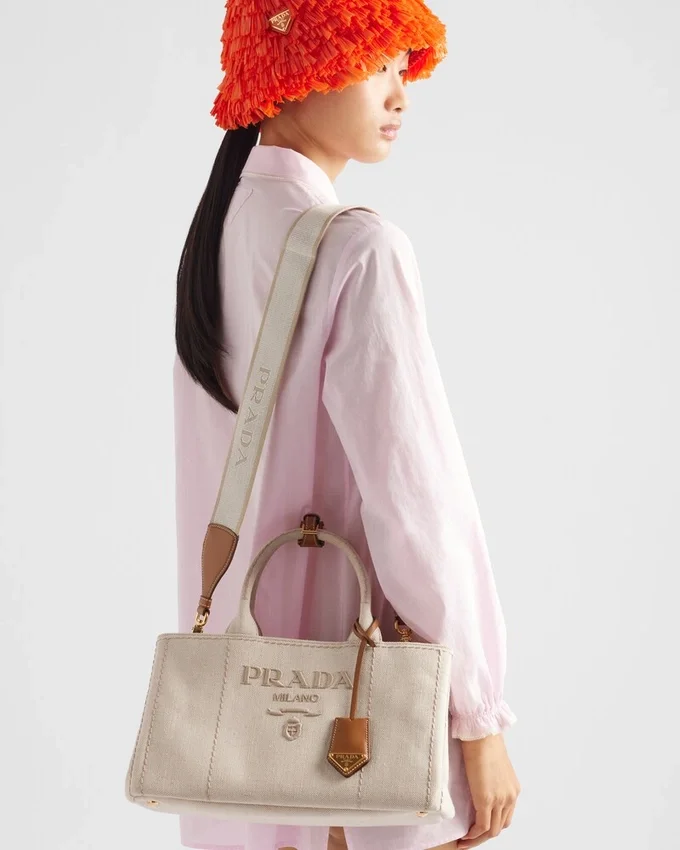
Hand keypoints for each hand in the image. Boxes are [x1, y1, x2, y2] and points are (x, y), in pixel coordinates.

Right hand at [456, 733, 519, 847]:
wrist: (481, 734)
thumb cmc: (483, 742)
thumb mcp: (491, 766)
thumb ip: (489, 781)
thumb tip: (479, 786)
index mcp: (512, 789)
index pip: (504, 816)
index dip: (491, 825)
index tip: (478, 828)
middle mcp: (510, 797)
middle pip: (499, 826)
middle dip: (484, 835)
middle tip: (469, 837)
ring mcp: (500, 799)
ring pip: (491, 830)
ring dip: (477, 838)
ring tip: (465, 840)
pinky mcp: (487, 800)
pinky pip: (482, 826)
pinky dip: (473, 835)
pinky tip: (465, 836)